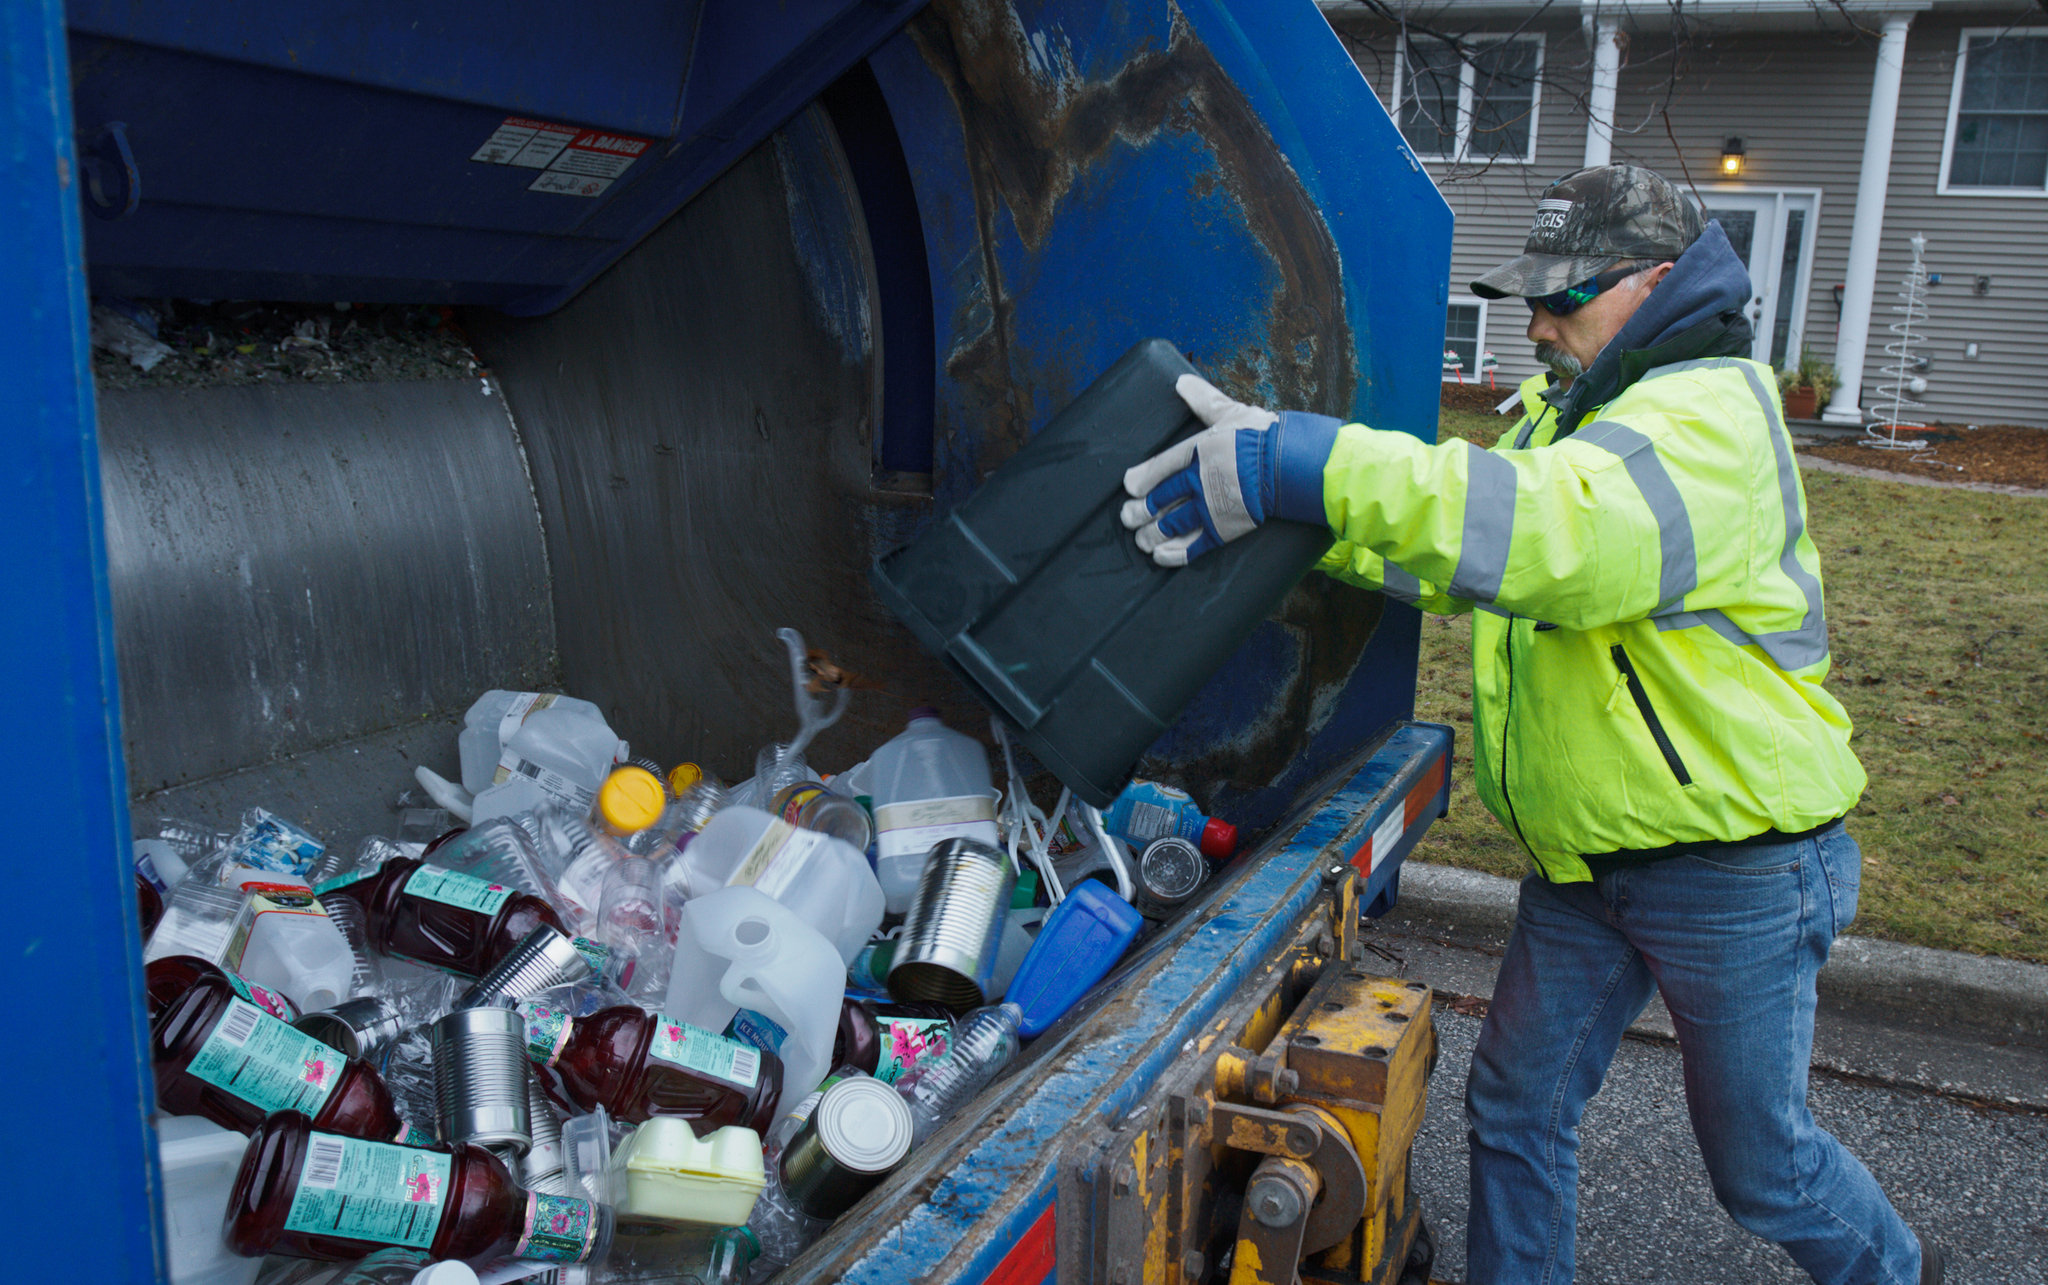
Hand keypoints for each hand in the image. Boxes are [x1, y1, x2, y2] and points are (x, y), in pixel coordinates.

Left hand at [1120, 374, 1278, 566]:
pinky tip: (1161, 556)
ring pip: (1172, 524)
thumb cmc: (1265, 436)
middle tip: (1127, 518)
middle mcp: (1199, 480)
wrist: (1292, 466)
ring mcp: (1211, 507)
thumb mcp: (1232, 412)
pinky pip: (1194, 545)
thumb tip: (1180, 382)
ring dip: (1152, 534)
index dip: (1142, 478)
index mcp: (1198, 451)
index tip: (1129, 486)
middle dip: (1139, 512)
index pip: (1160, 466)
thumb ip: (1204, 400)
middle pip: (1160, 499)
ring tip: (1141, 540)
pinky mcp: (1225, 529)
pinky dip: (1175, 553)